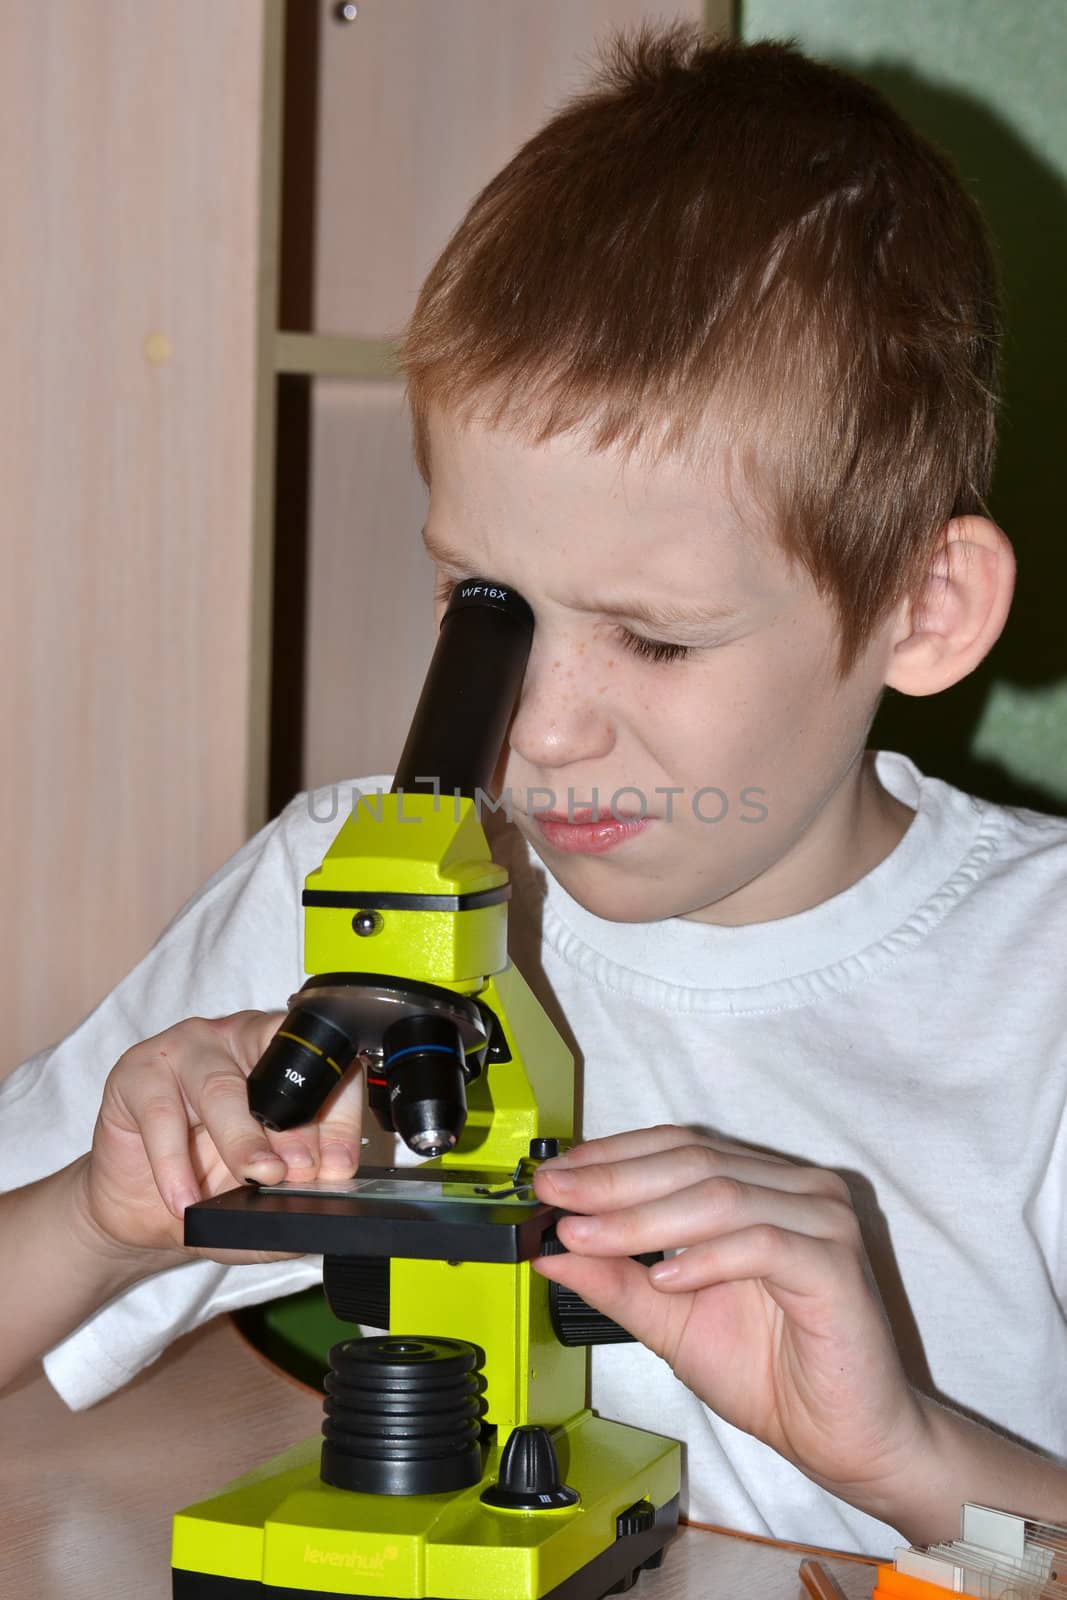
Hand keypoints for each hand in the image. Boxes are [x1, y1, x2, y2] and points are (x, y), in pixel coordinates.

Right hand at [84, 1011, 362, 1264]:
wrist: (138, 1206)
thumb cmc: (205, 1182)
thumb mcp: (258, 1195)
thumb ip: (291, 1196)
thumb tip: (322, 1207)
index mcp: (279, 1058)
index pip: (322, 1069)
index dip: (337, 1114)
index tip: (339, 1164)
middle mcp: (237, 1041)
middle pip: (274, 1072)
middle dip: (292, 1126)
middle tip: (300, 1171)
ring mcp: (185, 1051)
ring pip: (220, 1089)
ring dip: (242, 1139)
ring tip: (255, 1178)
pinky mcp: (137, 1073)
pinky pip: (162, 1115)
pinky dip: (175, 1164)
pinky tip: (185, 1199)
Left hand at [532, 1124, 927, 1514]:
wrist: (845, 1439)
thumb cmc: (771, 1375)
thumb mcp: (671, 1321)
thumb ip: (617, 1282)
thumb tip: (548, 1252)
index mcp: (759, 1185)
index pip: (676, 1148)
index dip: (610, 1157)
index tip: (550, 1180)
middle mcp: (796, 1188)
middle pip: (692, 1162)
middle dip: (613, 1182)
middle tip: (555, 1198)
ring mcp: (822, 1219)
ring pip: (720, 1196)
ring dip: (644, 1219)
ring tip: (588, 1238)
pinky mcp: (836, 1264)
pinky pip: (763, 1243)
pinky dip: (707, 1257)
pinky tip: (666, 1279)